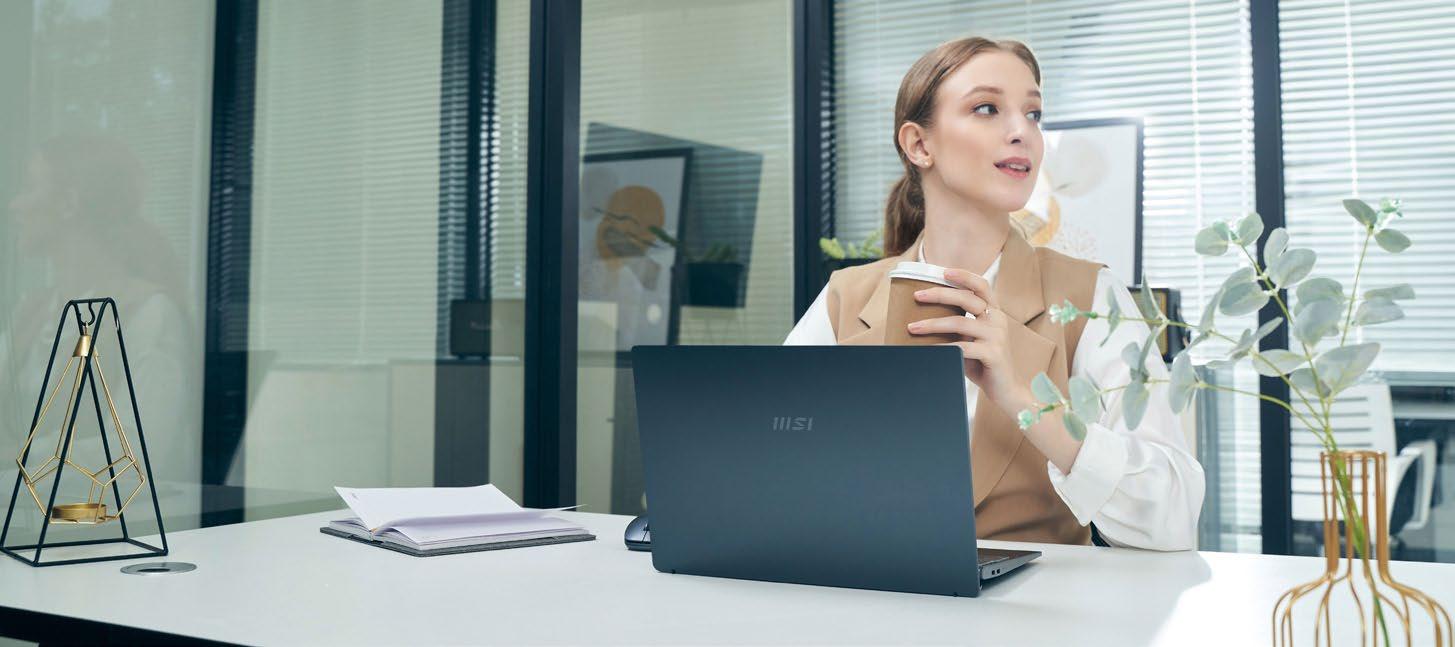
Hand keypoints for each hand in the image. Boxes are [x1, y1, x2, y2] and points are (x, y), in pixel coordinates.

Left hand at [905, 268, 1031, 415]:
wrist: (1008, 390)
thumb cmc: (984, 363)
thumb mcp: (972, 339)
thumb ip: (959, 326)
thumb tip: (923, 318)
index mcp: (994, 313)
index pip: (981, 285)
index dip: (964, 275)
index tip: (943, 271)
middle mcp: (998, 320)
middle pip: (967, 299)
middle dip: (939, 295)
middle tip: (917, 296)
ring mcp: (997, 336)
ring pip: (960, 323)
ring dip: (932, 324)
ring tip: (912, 327)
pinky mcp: (994, 354)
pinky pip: (962, 347)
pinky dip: (942, 347)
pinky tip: (927, 350)